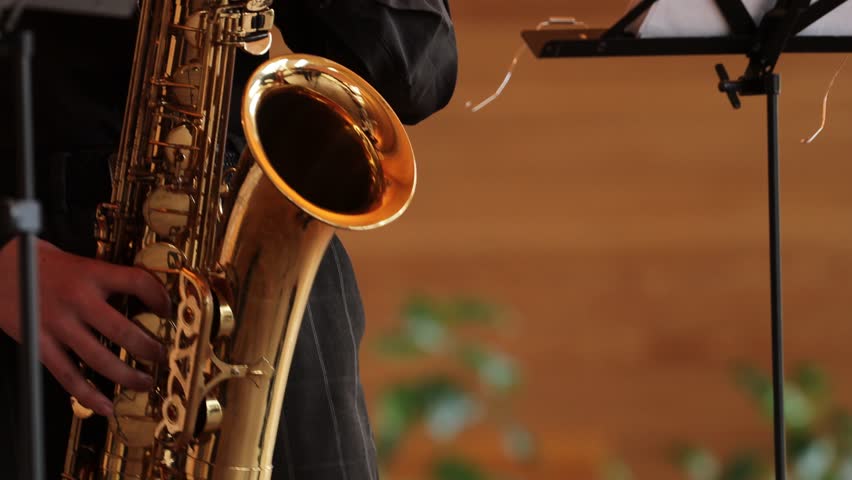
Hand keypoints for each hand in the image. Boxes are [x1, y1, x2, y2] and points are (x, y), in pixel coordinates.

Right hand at [0, 238, 170, 415]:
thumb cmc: (42, 264)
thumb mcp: (80, 261)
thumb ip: (107, 278)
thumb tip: (143, 294)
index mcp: (91, 274)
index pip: (137, 282)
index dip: (159, 296)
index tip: (167, 310)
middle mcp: (77, 300)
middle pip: (121, 330)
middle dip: (147, 347)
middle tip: (161, 356)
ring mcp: (57, 325)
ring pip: (98, 358)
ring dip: (126, 375)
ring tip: (144, 383)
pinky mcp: (39, 344)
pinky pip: (67, 375)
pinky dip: (88, 395)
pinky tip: (105, 406)